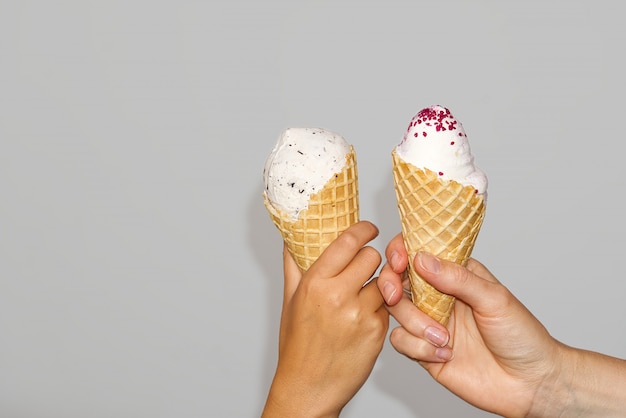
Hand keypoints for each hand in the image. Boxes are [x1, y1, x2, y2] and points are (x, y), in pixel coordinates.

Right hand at [262, 221, 387, 417]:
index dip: (363, 229)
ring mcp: (361, 315)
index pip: (348, 241)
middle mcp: (338, 297)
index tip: (369, 228)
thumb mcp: (290, 300)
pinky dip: (380, 307)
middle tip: (363, 265)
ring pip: (384, 280)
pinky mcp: (377, 332)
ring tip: (363, 293)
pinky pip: (387, 306)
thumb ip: (294, 265)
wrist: (308, 387)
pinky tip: (364, 316)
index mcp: (315, 284)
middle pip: (372, 257)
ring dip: (378, 282)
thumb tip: (294, 237)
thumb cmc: (296, 344)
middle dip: (369, 258)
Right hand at [377, 233, 562, 416]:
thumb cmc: (522, 336)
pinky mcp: (424, 349)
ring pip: (395, 310)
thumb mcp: (495, 299)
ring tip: (444, 338)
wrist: (530, 384)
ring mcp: (429, 321)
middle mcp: (438, 295)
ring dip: (414, 323)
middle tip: (396, 294)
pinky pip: (400, 341)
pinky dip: (418, 347)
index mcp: (456, 274)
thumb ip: (458, 278)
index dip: (401, 251)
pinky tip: (445, 354)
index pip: (419, 251)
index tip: (400, 260)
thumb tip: (423, 259)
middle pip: (397, 278)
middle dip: (390, 284)